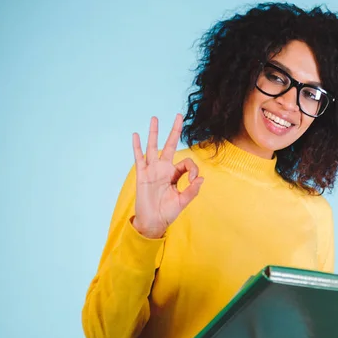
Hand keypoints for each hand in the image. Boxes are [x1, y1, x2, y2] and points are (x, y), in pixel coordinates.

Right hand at [132, 114, 203, 238]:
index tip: (194, 179)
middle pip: (170, 145)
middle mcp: (164, 169)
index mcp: (176, 174)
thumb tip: (201, 179)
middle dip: (175, 131)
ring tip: (155, 118)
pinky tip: (136, 135)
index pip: (186, 162)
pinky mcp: (142, 175)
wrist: (153, 222)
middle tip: (179, 115)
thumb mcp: (183, 201)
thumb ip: (192, 190)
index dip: (193, 169)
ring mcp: (152, 170)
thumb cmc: (168, 212)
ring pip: (153, 147)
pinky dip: (137, 147)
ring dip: (154, 133)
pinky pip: (139, 158)